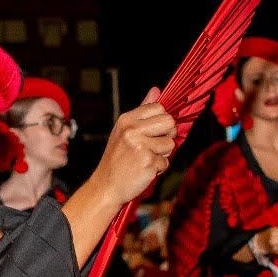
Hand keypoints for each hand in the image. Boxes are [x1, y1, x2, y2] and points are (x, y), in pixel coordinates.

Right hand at [92, 88, 176, 205]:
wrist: (106, 186)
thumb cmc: (117, 158)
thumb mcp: (124, 130)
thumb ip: (143, 110)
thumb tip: (156, 90)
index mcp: (127, 120)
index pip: (159, 108)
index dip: (160, 121)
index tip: (152, 131)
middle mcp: (132, 130)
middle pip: (169, 122)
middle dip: (166, 135)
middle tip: (152, 146)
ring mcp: (140, 146)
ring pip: (171, 144)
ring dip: (162, 154)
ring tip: (145, 159)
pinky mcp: (148, 163)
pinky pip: (166, 162)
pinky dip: (158, 169)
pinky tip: (144, 169)